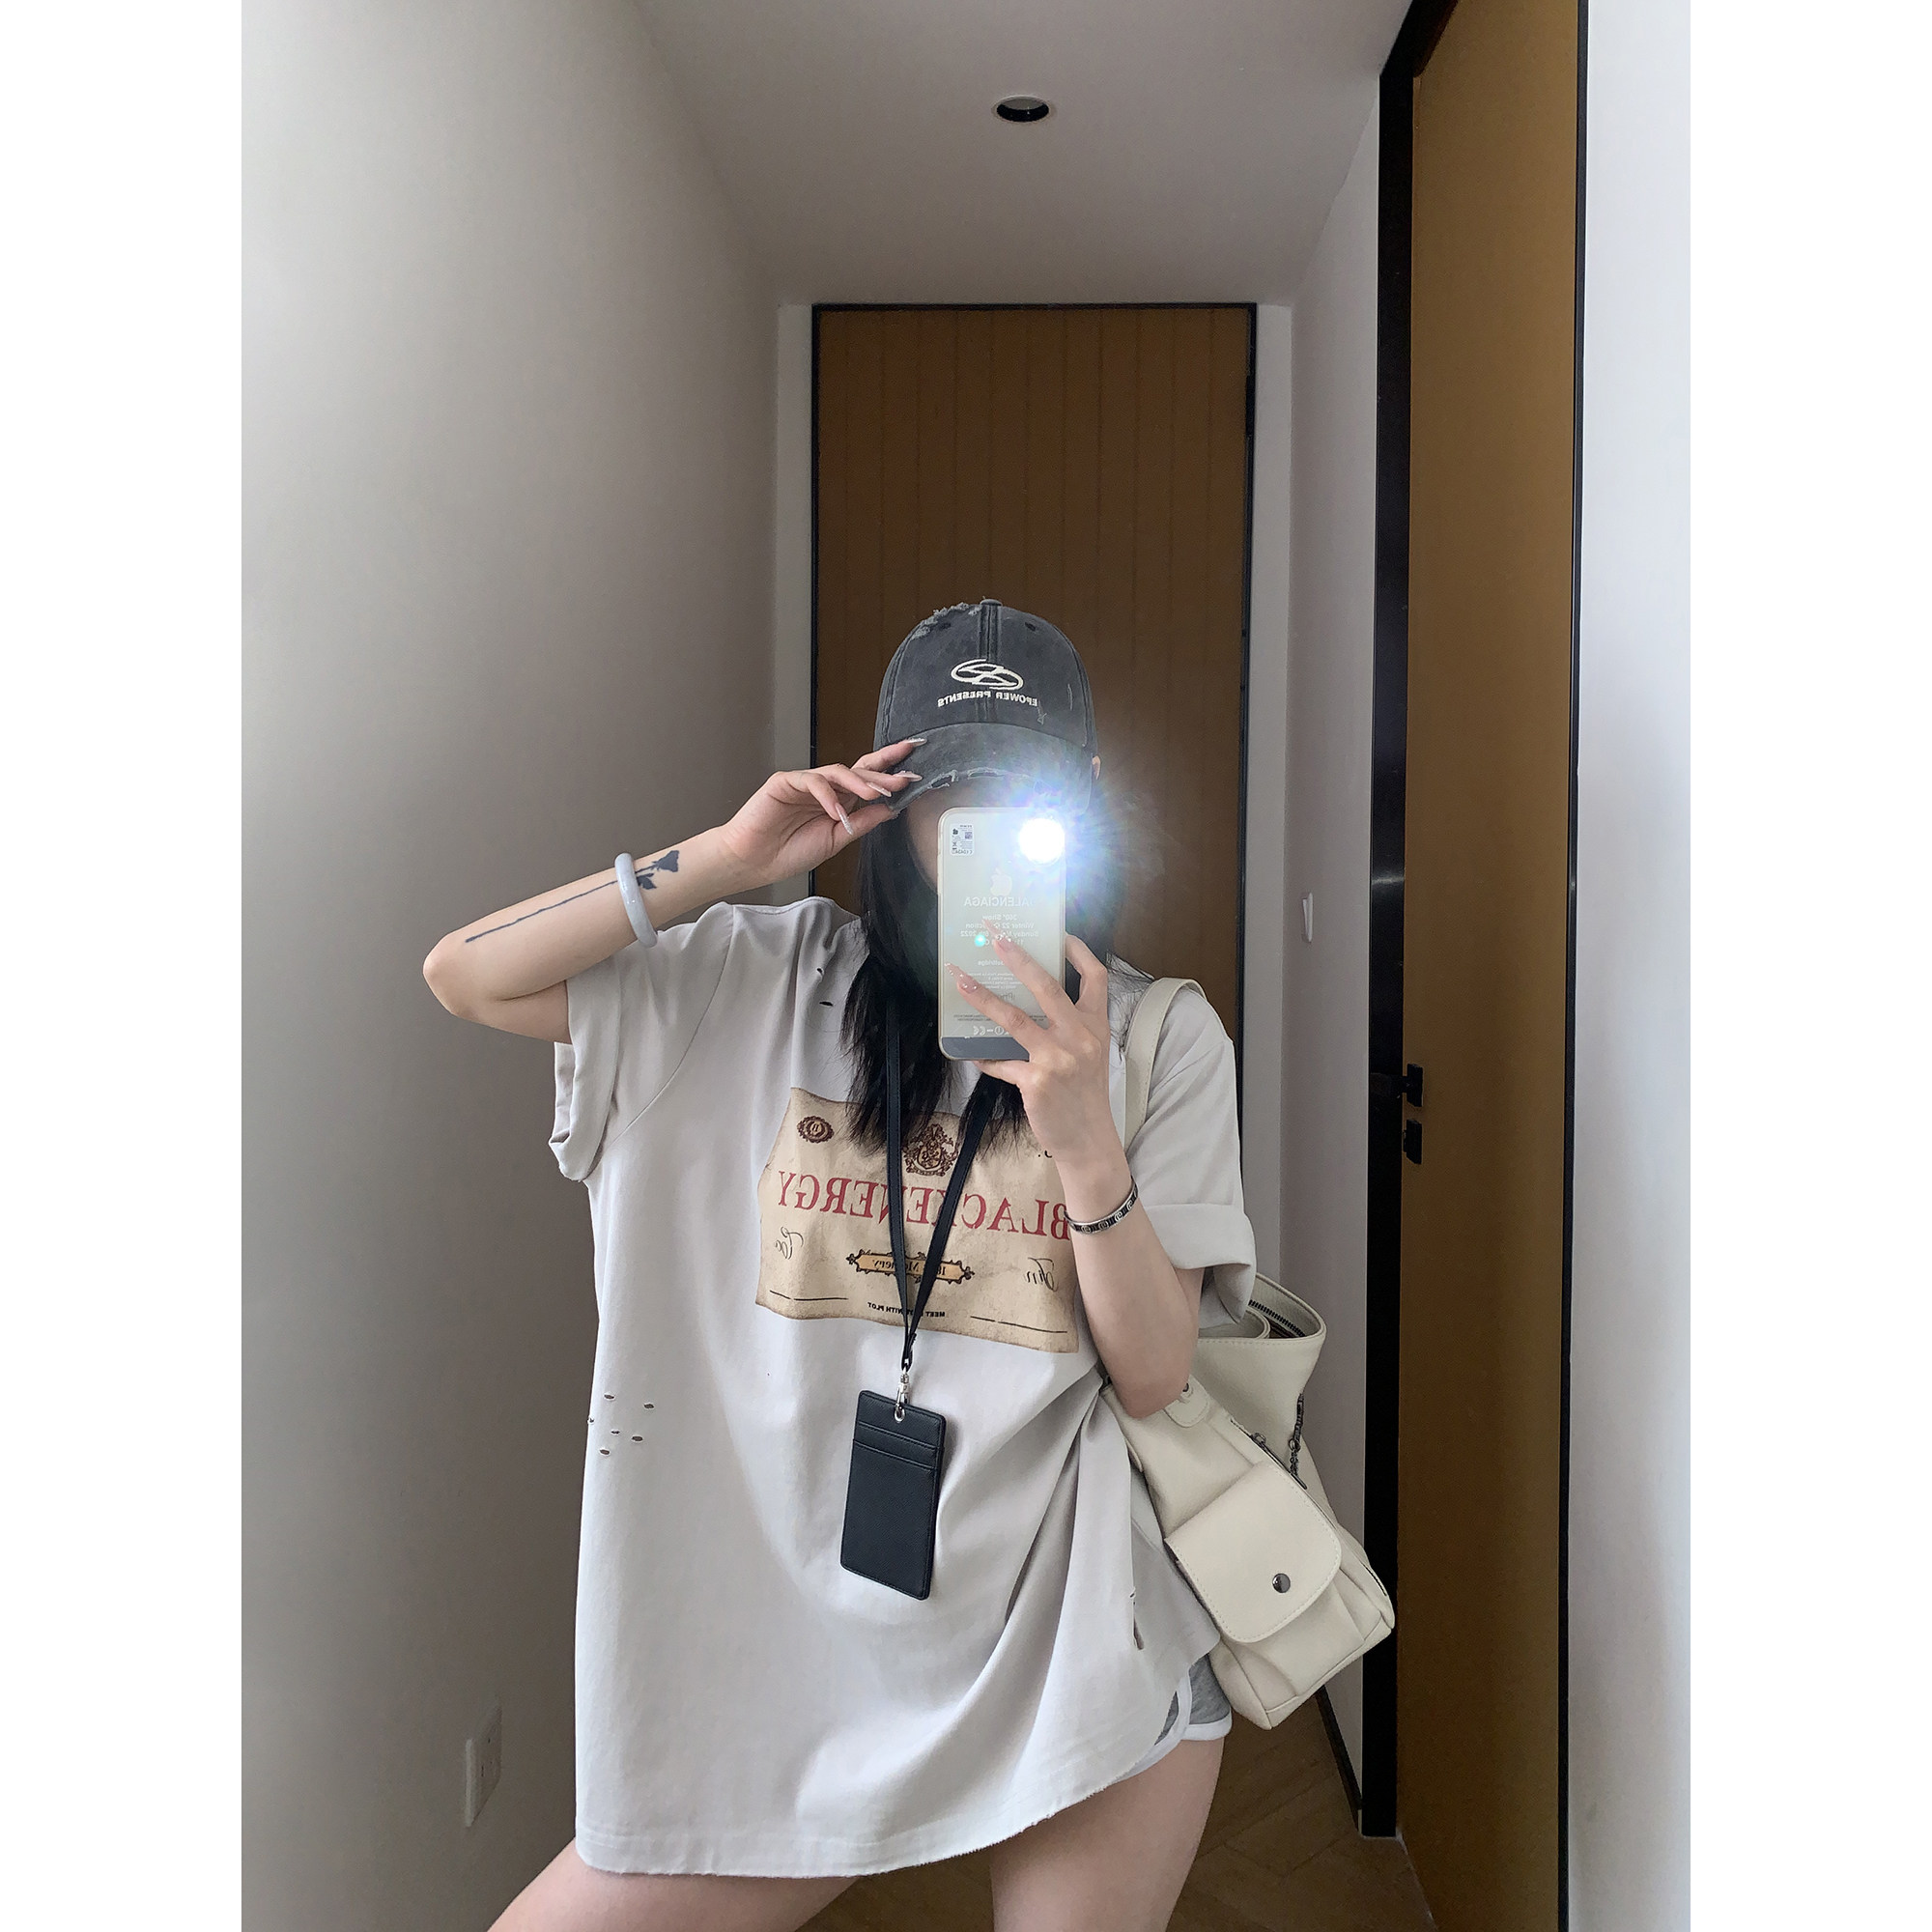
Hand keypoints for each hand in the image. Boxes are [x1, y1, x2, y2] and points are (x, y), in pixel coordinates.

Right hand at [714, 741, 923, 887]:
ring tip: (877, 794)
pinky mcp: (785, 781)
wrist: (754, 861)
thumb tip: (890, 809)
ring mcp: (805, 782)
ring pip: (839, 772)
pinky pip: (812, 781)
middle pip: (858, 769)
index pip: (868, 780)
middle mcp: (825, 787)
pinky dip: (827, 795)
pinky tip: (838, 811)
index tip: (915, 769)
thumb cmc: (789, 852)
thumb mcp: (836, 840)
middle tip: (905, 776)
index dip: (890, 772)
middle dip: (884, 772)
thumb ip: (861, 823)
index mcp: (838, 800)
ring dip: (861, 782)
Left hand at [953, 934, 1130, 1219]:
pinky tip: (969, 1051)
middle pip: (1047, 986)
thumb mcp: (1088, 1055)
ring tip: (959, 978)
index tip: (1059, 932)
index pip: (1095, 977)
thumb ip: (1068, 1028)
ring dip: (983, 996)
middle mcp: (1080, 1037)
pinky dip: (983, 1056)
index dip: (1078, 951)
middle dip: (1018, 958)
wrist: (1088, 1141)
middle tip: (995, 935)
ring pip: (1014, 1018)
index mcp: (1096, 1026)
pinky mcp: (1036, 1080)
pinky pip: (1001, 1061)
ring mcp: (1057, 1058)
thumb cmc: (1085, 1096)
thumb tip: (1026, 1002)